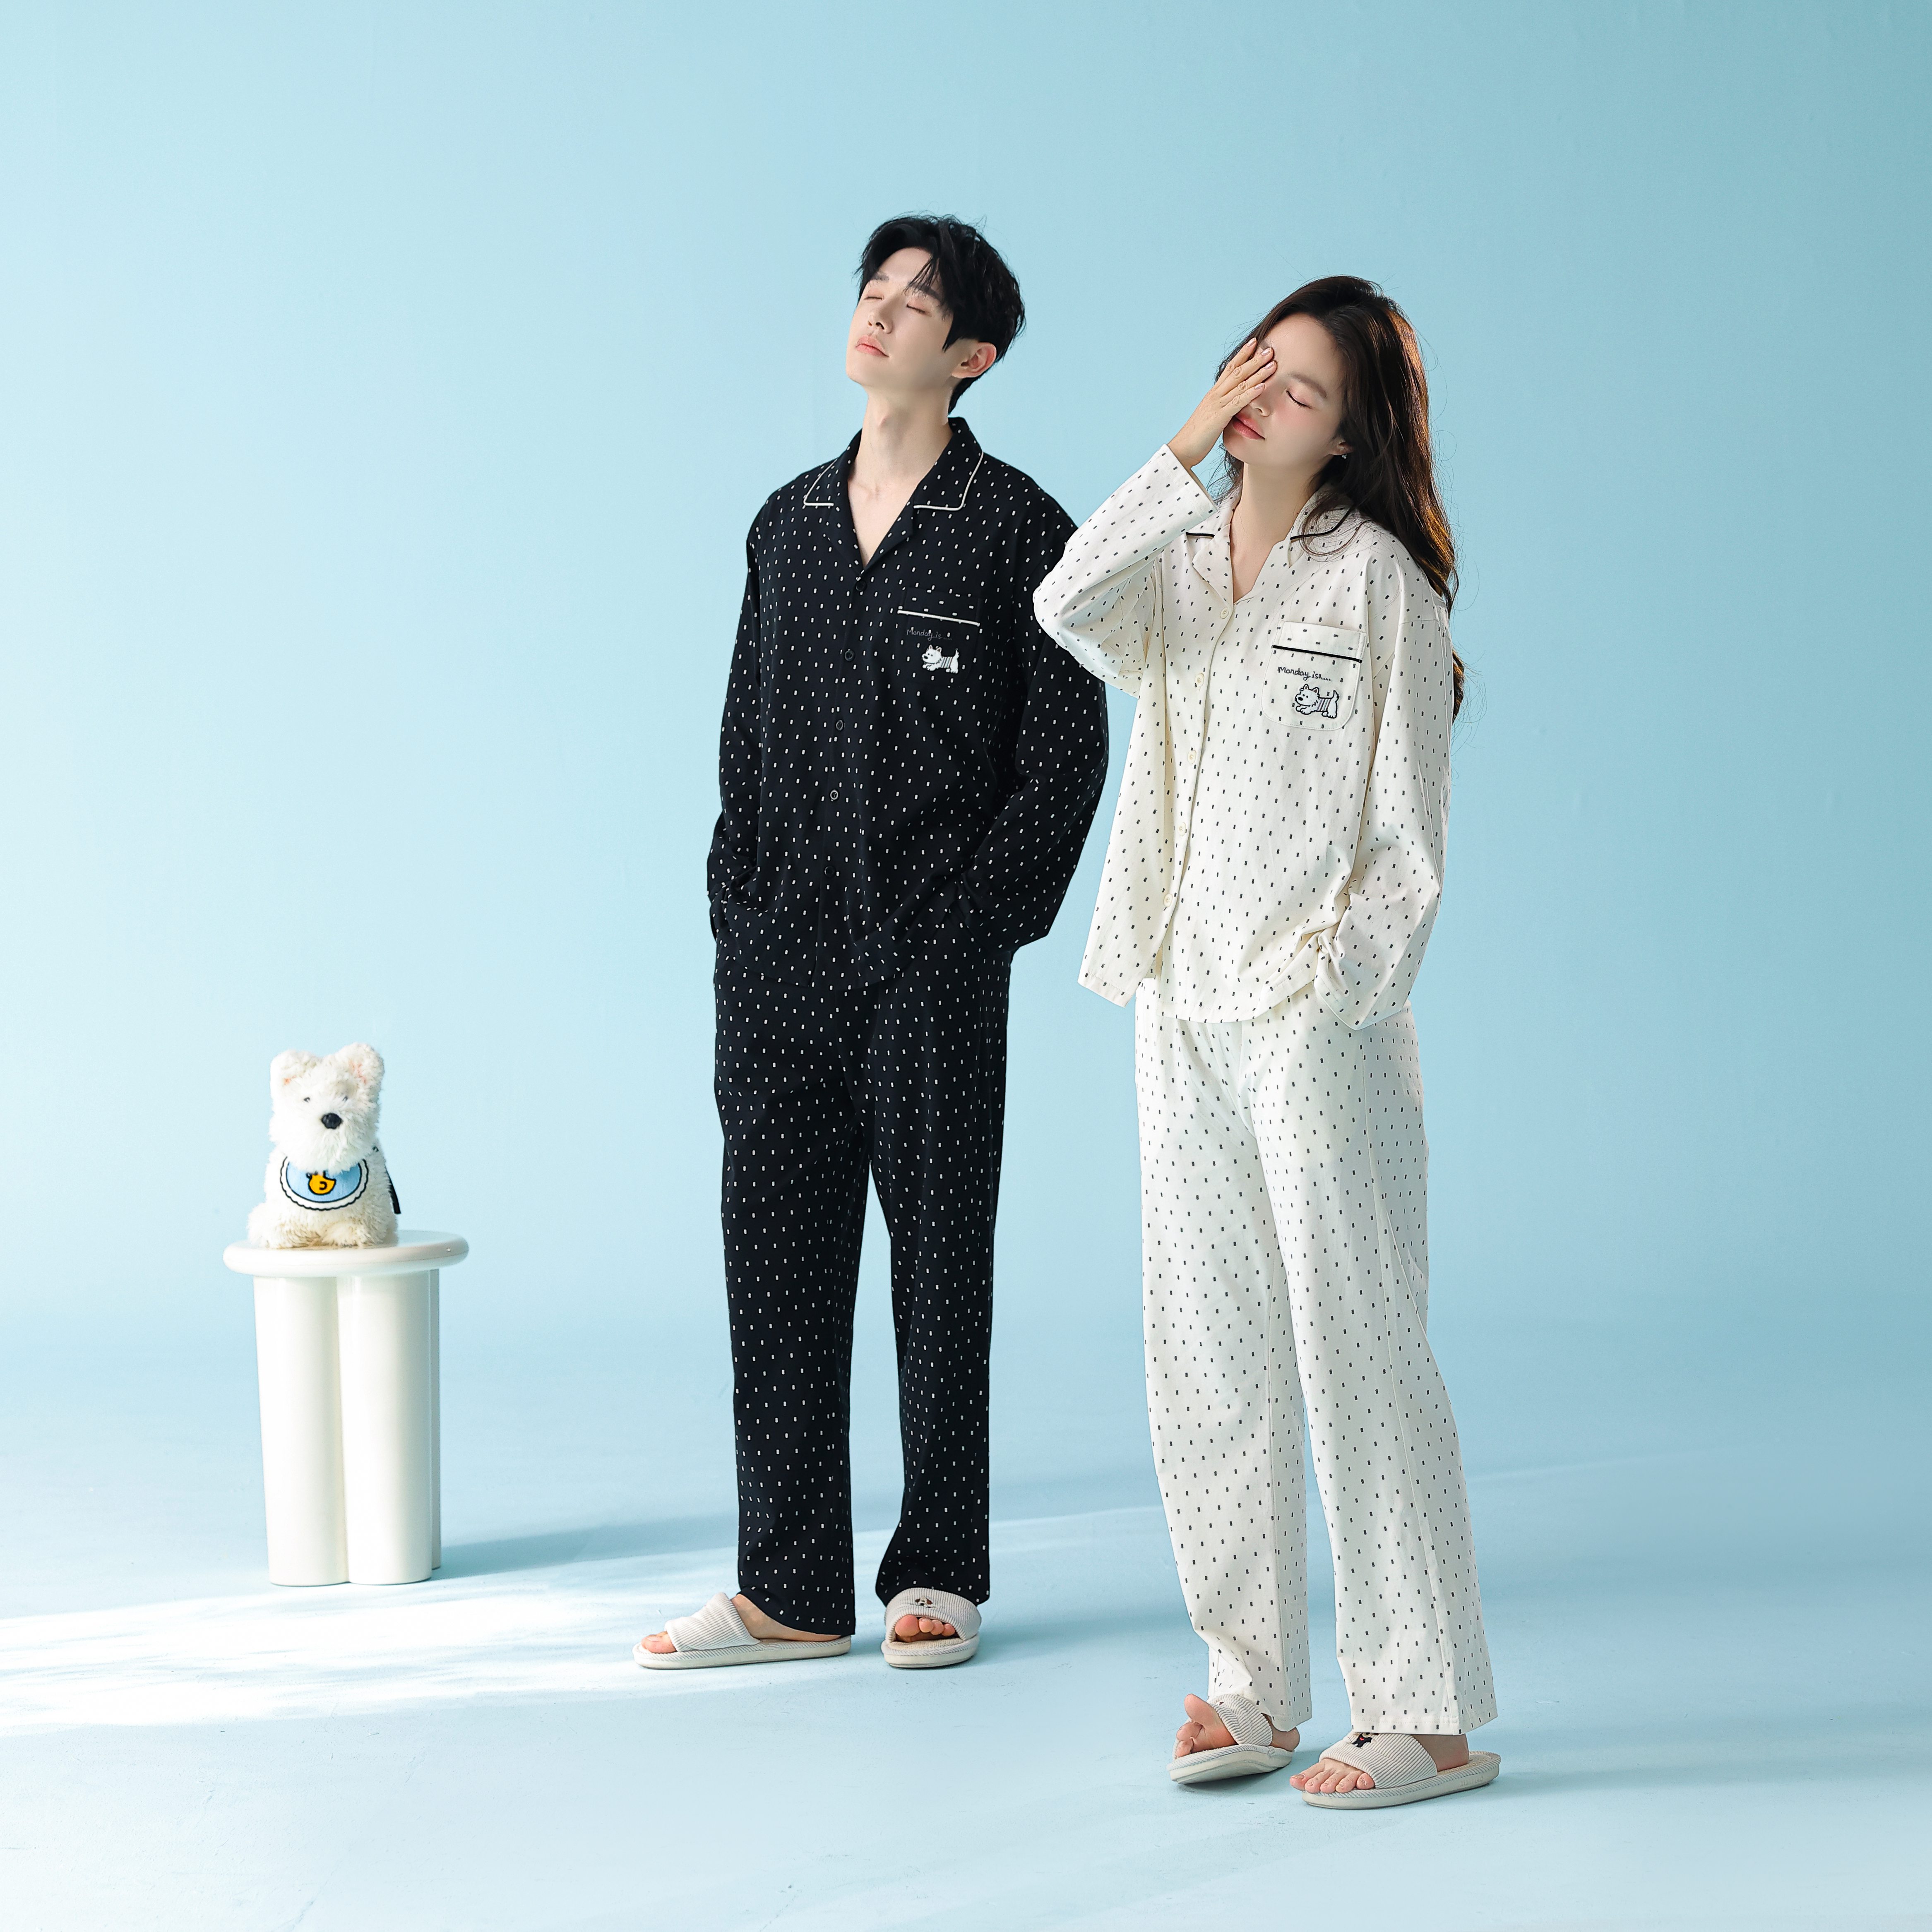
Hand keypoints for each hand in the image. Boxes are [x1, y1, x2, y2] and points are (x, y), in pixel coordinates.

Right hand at [1168, 337, 1275, 475]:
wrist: (1182, 449)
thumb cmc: (1197, 436)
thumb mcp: (1212, 417)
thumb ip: (1222, 408)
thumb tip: (1233, 406)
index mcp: (1213, 394)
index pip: (1229, 369)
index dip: (1242, 355)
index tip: (1254, 343)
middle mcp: (1215, 395)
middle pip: (1237, 372)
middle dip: (1254, 359)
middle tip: (1270, 349)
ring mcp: (1217, 405)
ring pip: (1239, 384)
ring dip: (1257, 373)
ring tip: (1272, 364)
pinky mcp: (1219, 417)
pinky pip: (1237, 403)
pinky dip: (1250, 393)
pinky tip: (1262, 387)